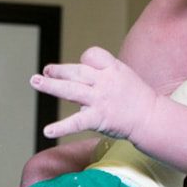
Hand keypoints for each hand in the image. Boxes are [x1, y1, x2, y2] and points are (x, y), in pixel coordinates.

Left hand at [30, 47, 157, 140]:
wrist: (151, 118)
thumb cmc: (136, 97)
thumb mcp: (123, 75)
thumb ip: (101, 72)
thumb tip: (76, 73)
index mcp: (112, 68)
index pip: (92, 55)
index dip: (85, 61)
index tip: (83, 68)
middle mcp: (104, 81)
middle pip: (76, 71)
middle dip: (58, 71)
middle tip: (45, 71)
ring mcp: (100, 99)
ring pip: (71, 90)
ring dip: (50, 86)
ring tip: (35, 81)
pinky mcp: (98, 118)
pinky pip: (76, 122)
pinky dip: (61, 127)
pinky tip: (47, 131)